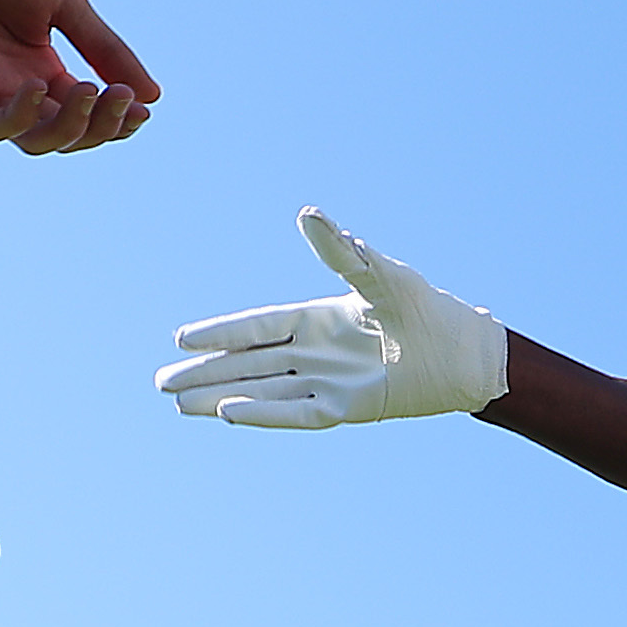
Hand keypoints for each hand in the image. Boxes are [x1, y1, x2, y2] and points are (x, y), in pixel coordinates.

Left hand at [0, 0, 154, 153]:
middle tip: (119, 97)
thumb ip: (106, 50)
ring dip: (68, 126)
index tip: (142, 109)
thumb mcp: (67, 5)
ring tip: (88, 89)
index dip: (114, 121)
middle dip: (98, 124)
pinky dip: (20, 117)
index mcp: (46, 71)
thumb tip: (152, 96)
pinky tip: (38, 87)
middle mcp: (19, 89)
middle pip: (65, 135)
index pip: (85, 115)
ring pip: (34, 140)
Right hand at [159, 212, 510, 426]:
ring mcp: (327, 382)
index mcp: (317, 317)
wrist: (467, 354)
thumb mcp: (380, 274)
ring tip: (178, 407)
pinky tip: (229, 414)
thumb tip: (307, 213)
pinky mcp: (346, 408)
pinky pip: (296, 412)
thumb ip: (341, 250)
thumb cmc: (426, 308)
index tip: (180, 337)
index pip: (256, 327)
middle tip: (160, 384)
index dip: (219, 333)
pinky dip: (264, 414)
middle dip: (204, 373)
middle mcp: (315, 352)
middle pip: (247, 364)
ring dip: (221, 397)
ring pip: (261, 391)